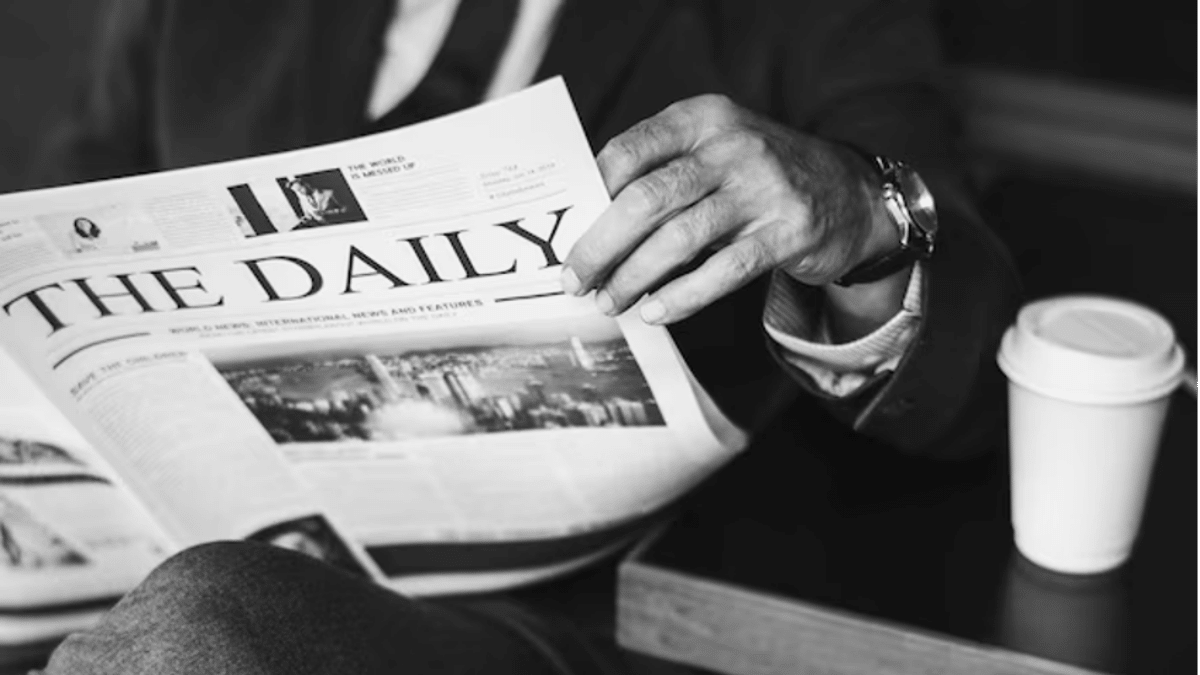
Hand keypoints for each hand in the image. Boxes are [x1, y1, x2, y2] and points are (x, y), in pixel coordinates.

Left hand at [561, 94, 899, 326]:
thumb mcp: (713, 152)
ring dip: (633, 277)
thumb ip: (661, 173)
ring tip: (609, 302)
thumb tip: (587, 224)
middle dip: (600, 245)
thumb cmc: (759, 178)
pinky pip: (723, 271)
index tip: (563, 233)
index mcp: (702, 118)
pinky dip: (682, 296)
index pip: (629, 150)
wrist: (850, 193)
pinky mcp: (786, 232)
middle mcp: (731, 146)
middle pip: (646, 199)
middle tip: (575, 279)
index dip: (589, 193)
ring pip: (679, 239)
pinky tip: (655, 312)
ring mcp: (762, 189)